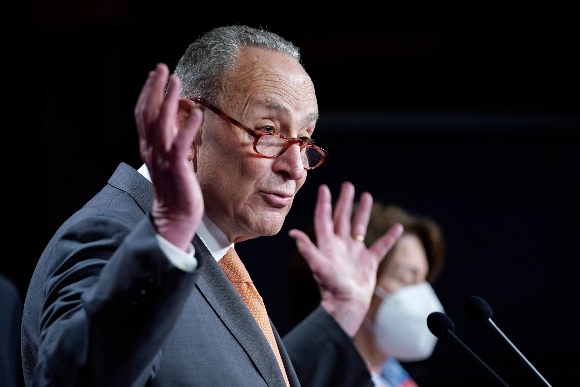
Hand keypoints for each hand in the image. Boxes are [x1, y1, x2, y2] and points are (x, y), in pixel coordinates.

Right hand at [134, 63, 203, 250]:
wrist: (175, 217)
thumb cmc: (175, 190)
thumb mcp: (170, 161)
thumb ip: (172, 143)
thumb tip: (181, 125)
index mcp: (149, 148)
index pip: (143, 114)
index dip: (147, 93)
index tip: (155, 75)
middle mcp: (152, 150)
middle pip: (147, 113)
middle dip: (153, 88)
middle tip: (160, 67)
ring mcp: (163, 159)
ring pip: (161, 124)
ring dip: (168, 100)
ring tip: (175, 80)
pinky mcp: (178, 168)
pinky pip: (181, 144)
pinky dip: (187, 127)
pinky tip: (196, 112)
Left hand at [289, 182, 402, 335]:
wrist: (347, 306)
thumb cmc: (331, 287)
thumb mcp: (318, 266)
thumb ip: (307, 249)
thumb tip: (292, 233)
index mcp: (327, 244)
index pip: (324, 219)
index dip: (324, 204)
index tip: (324, 188)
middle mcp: (340, 246)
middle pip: (342, 218)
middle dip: (345, 202)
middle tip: (348, 185)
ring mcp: (355, 253)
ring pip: (359, 227)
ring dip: (363, 212)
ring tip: (367, 196)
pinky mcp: (368, 263)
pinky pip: (380, 246)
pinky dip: (389, 238)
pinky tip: (398, 227)